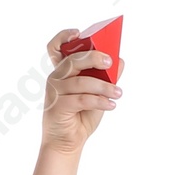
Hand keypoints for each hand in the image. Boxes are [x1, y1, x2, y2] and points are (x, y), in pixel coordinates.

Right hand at [40, 28, 123, 153]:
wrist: (68, 142)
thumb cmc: (81, 115)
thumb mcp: (97, 93)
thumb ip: (106, 77)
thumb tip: (121, 61)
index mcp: (63, 71)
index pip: (55, 47)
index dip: (64, 37)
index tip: (79, 33)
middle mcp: (56, 77)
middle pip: (73, 60)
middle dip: (94, 57)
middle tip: (110, 63)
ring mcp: (54, 92)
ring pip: (81, 81)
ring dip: (104, 86)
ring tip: (118, 93)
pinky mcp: (57, 106)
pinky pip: (81, 99)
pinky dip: (99, 101)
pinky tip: (111, 105)